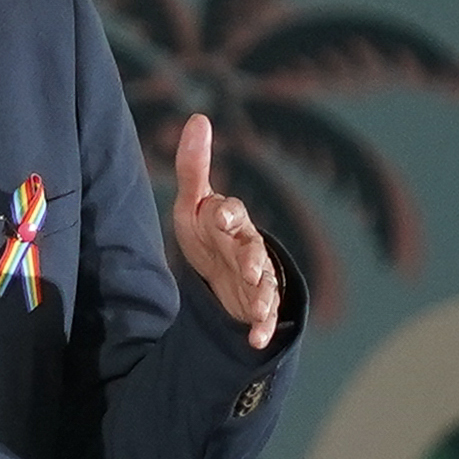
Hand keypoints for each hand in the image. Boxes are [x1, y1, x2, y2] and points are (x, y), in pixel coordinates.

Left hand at [171, 114, 283, 348]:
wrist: (221, 277)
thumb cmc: (208, 235)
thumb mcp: (194, 205)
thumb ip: (193, 167)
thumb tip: (198, 117)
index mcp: (232, 221)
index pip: (232, 213)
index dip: (227, 214)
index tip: (219, 215)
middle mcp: (249, 247)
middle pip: (254, 250)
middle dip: (252, 258)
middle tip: (248, 268)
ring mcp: (257, 278)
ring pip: (265, 284)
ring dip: (263, 295)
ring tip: (259, 308)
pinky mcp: (258, 305)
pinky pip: (264, 317)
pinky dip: (262, 329)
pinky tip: (255, 340)